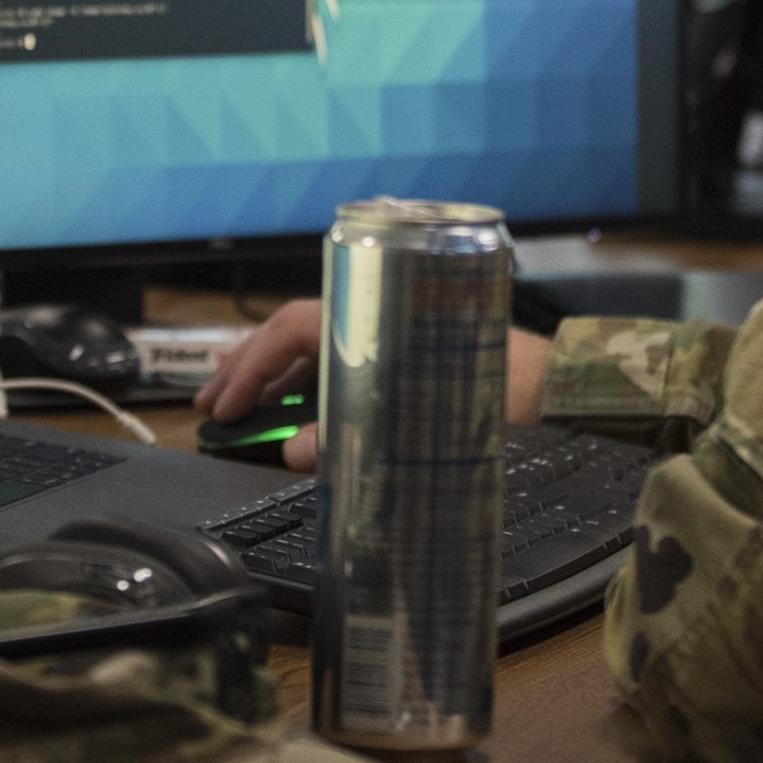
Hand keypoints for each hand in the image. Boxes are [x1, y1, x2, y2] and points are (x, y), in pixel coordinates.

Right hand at [195, 299, 555, 472]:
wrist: (553, 384)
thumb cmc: (495, 385)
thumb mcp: (417, 417)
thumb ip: (352, 436)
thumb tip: (295, 452)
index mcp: (372, 310)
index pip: (289, 330)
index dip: (248, 369)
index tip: (222, 405)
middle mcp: (374, 312)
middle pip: (290, 333)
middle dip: (245, 367)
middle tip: (208, 404)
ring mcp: (386, 330)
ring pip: (312, 345)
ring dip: (272, 373)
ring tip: (236, 406)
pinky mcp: (400, 351)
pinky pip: (340, 358)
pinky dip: (308, 379)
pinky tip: (290, 407)